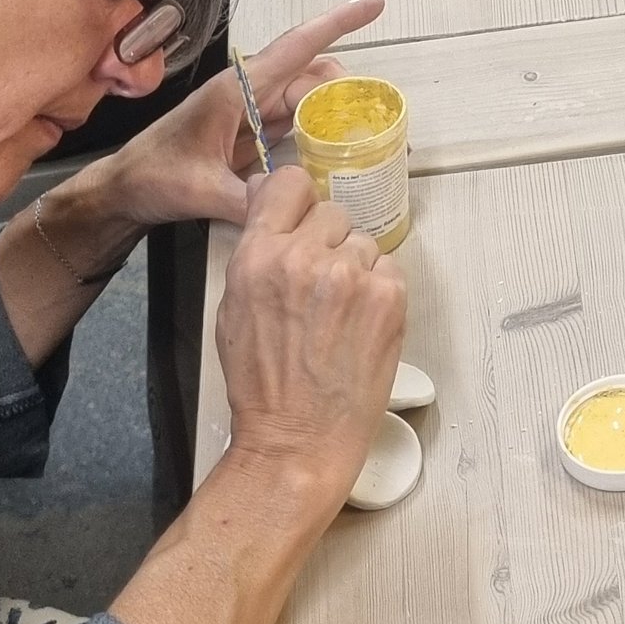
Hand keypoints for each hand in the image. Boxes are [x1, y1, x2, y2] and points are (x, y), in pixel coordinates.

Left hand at [80, 0, 386, 235]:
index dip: (338, 23)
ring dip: (332, 111)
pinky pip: (292, 122)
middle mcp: (248, 92)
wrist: (123, 190)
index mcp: (237, 89)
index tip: (375, 4)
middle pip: (310, 75)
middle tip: (375, 119)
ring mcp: (249, 112)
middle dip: (343, 88)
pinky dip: (316, 131)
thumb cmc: (154, 176)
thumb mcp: (200, 190)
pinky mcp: (249, 134)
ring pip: (304, 99)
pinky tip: (333, 152)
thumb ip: (247, 201)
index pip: (297, 47)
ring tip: (364, 136)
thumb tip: (294, 209)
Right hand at [215, 164, 404, 509]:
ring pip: (363, 242)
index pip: (290, 183)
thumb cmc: (263, 385)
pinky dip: (380, 292)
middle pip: (332, 213)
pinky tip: (361, 326)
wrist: (297, 440)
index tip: (303, 219)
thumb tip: (270, 200)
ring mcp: (350, 275)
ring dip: (356, 269)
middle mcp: (304, 257)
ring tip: (340, 317)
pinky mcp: (388, 296)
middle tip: (320, 290)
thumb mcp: (235, 309)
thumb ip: (257, 251)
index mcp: (258, 256)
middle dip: (328, 244)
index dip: (298, 202)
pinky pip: (389, 269)